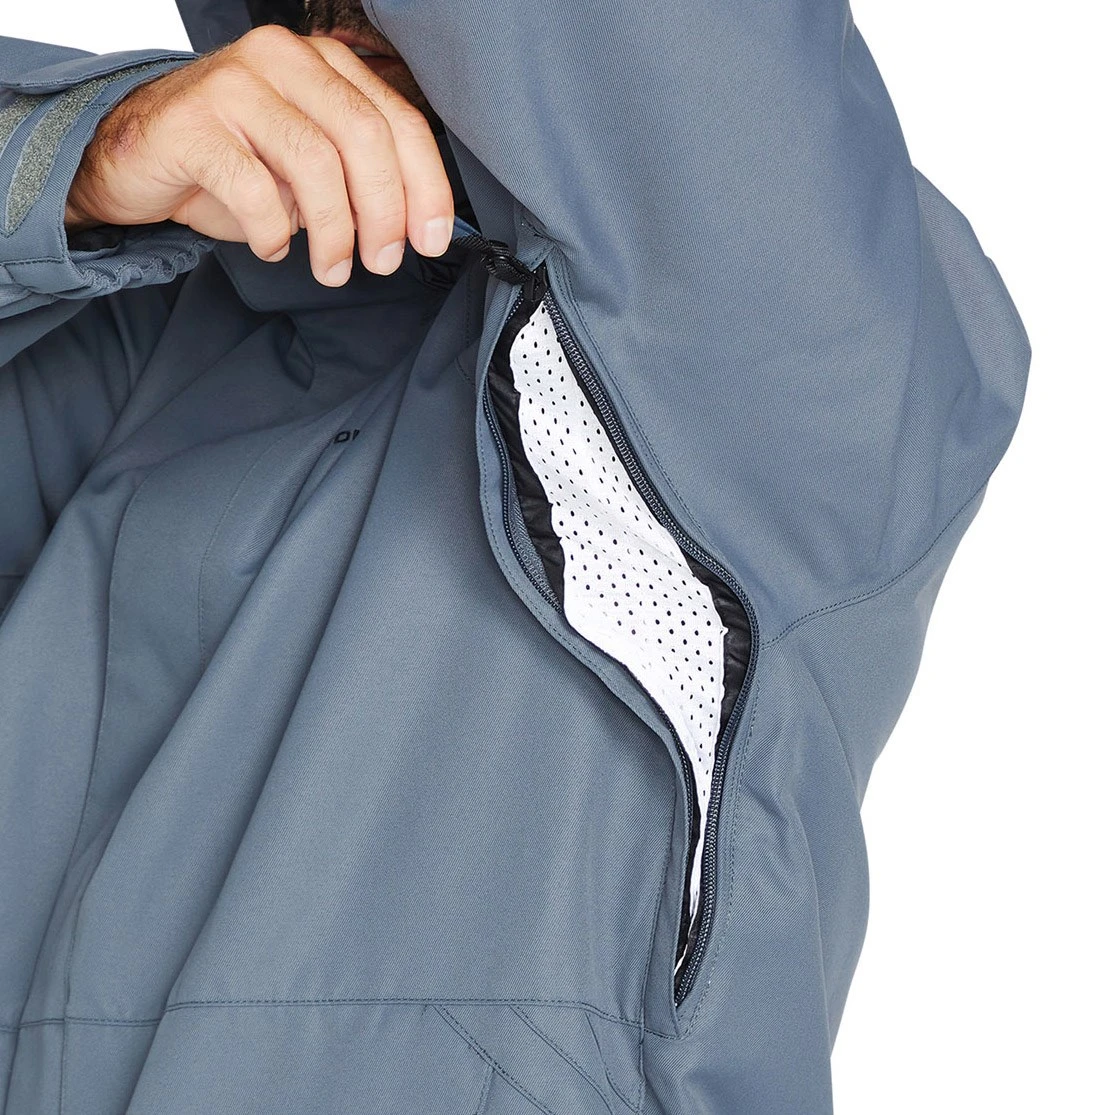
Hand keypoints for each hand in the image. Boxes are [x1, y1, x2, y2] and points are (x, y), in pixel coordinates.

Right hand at [64, 25, 454, 286]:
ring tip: (333, 268)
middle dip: (385, 211)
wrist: (138, 157)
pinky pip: (254, 188)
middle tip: (383, 261)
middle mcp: (282, 59)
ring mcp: (234, 84)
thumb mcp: (309, 167)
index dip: (425, 186)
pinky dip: (272, 231)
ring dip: (334, 231)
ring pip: (315, 162)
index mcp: (323, 64)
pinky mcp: (191, 122)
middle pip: (364, 136)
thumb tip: (414, 225)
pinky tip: (273, 246)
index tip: (431, 238)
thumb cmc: (233, 162)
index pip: (397, 120)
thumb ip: (359, 179)